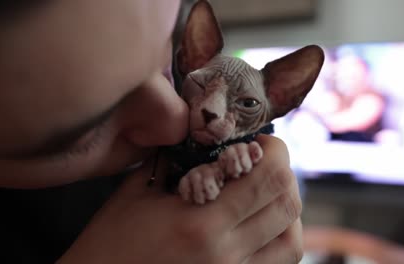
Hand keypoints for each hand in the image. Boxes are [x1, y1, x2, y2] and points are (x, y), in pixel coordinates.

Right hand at [58, 135, 302, 263]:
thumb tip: (207, 137)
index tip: (258, 142)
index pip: (267, 178)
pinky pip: (277, 263)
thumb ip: (176, 160)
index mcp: (200, 223)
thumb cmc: (111, 241)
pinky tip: (260, 224)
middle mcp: (225, 254)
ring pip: (292, 241)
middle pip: (287, 205)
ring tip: (265, 193)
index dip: (274, 151)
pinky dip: (279, 238)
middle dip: (283, 172)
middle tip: (263, 161)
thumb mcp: (138, 191)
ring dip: (286, 209)